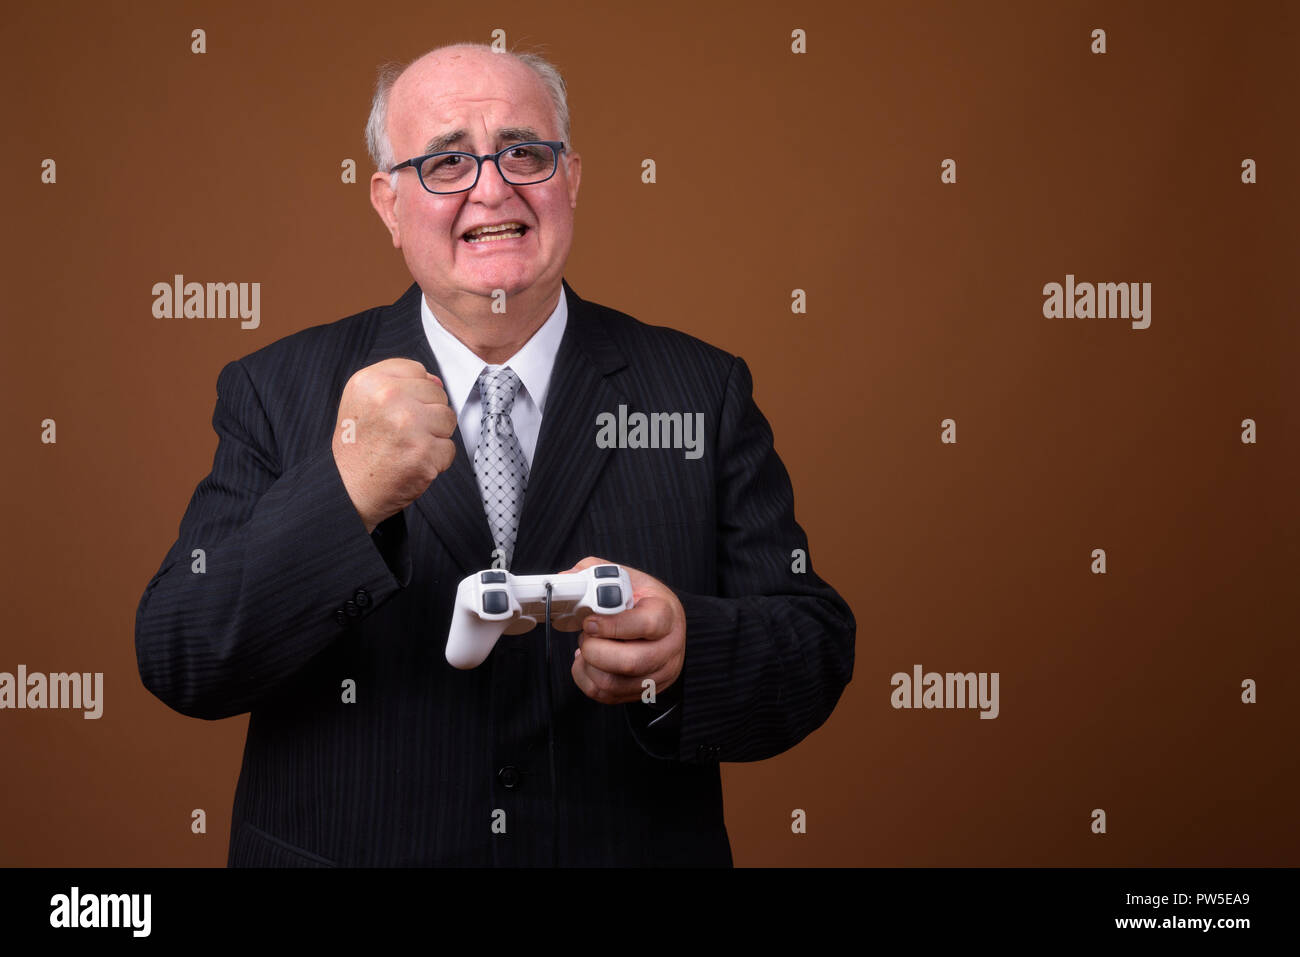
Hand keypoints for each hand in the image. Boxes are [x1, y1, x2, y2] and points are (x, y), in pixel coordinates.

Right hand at [331, 358, 456, 532]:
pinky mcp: (423, 452)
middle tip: (401, 435)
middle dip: (427, 415)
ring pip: (448, 419)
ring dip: (435, 436)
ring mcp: (408, 424)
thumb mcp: (363, 402)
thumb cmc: (358, 447)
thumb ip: (397, 383)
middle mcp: (388, 397)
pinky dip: (436, 460)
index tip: (396, 412)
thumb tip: (437, 381)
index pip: (418, 371)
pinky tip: (413, 464)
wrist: (347, 490)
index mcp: (370, 381)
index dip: (413, 393)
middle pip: (437, 394)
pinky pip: (449, 448)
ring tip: (408, 448)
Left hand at [560, 557, 685, 705]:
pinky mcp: (643, 691)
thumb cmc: (644, 601)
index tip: (590, 621)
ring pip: (613, 684)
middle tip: (586, 635)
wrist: (666, 626)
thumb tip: (566, 579)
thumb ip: (596, 573)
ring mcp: (658, 674)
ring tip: (587, 646)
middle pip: (629, 662)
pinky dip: (586, 678)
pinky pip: (606, 696)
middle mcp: (667, 648)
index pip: (645, 625)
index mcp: (666, 614)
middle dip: (594, 650)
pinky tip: (589, 662)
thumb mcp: (628, 578)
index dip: (612, 626)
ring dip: (588, 665)